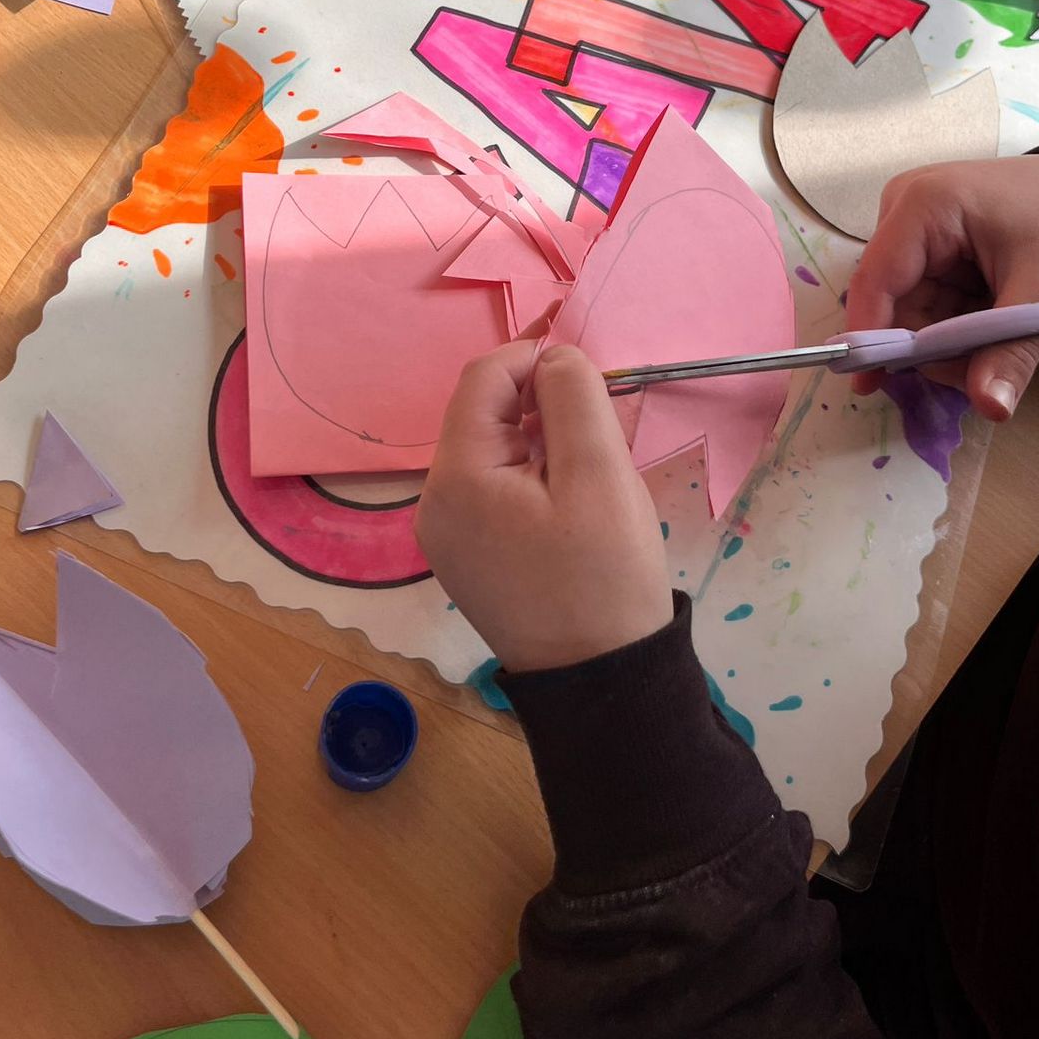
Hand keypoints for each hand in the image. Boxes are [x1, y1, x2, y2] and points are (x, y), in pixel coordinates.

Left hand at [417, 342, 671, 672]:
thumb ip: (574, 398)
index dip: (535, 359)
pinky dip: (532, 476)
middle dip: (541, 404)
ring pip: (492, 450)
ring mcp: (445, 534)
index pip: (482, 378)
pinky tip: (572, 504)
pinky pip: (493, 489)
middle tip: (602, 431)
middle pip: (483, 414)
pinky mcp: (467, 556)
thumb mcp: (600, 476)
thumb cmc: (604, 577)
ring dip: (540, 440)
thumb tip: (553, 355)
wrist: (602, 684)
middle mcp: (434, 502)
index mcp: (455, 477)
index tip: (590, 374)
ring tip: (592, 473)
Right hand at [845, 155, 1038, 420]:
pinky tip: (985, 323)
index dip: (869, 336)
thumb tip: (990, 409)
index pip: (877, 281)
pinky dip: (950, 326)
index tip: (869, 387)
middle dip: (931, 347)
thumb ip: (1012, 351)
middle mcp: (902, 211)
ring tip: (996, 344)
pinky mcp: (919, 246)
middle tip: (984, 371)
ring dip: (945, 341)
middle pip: (892, 302)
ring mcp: (908, 229)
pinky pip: (921, 302)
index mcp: (924, 206)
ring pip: (907, 309)